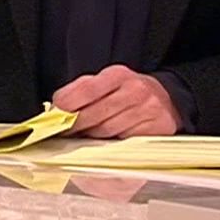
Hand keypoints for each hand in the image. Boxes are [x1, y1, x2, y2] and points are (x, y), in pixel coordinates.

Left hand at [51, 65, 180, 138]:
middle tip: (65, 133)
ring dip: (92, 137)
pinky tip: (108, 142)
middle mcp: (135, 90)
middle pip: (95, 115)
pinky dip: (112, 145)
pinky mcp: (158, 128)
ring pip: (108, 131)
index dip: (65, 107)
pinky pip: (125, 142)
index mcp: (116, 74)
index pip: (85, 91)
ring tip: (87, 137)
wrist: (166, 99)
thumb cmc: (125, 93)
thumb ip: (78, 93)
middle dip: (76, 127)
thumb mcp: (103, 84)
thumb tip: (54, 110)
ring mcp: (148, 110)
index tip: (53, 118)